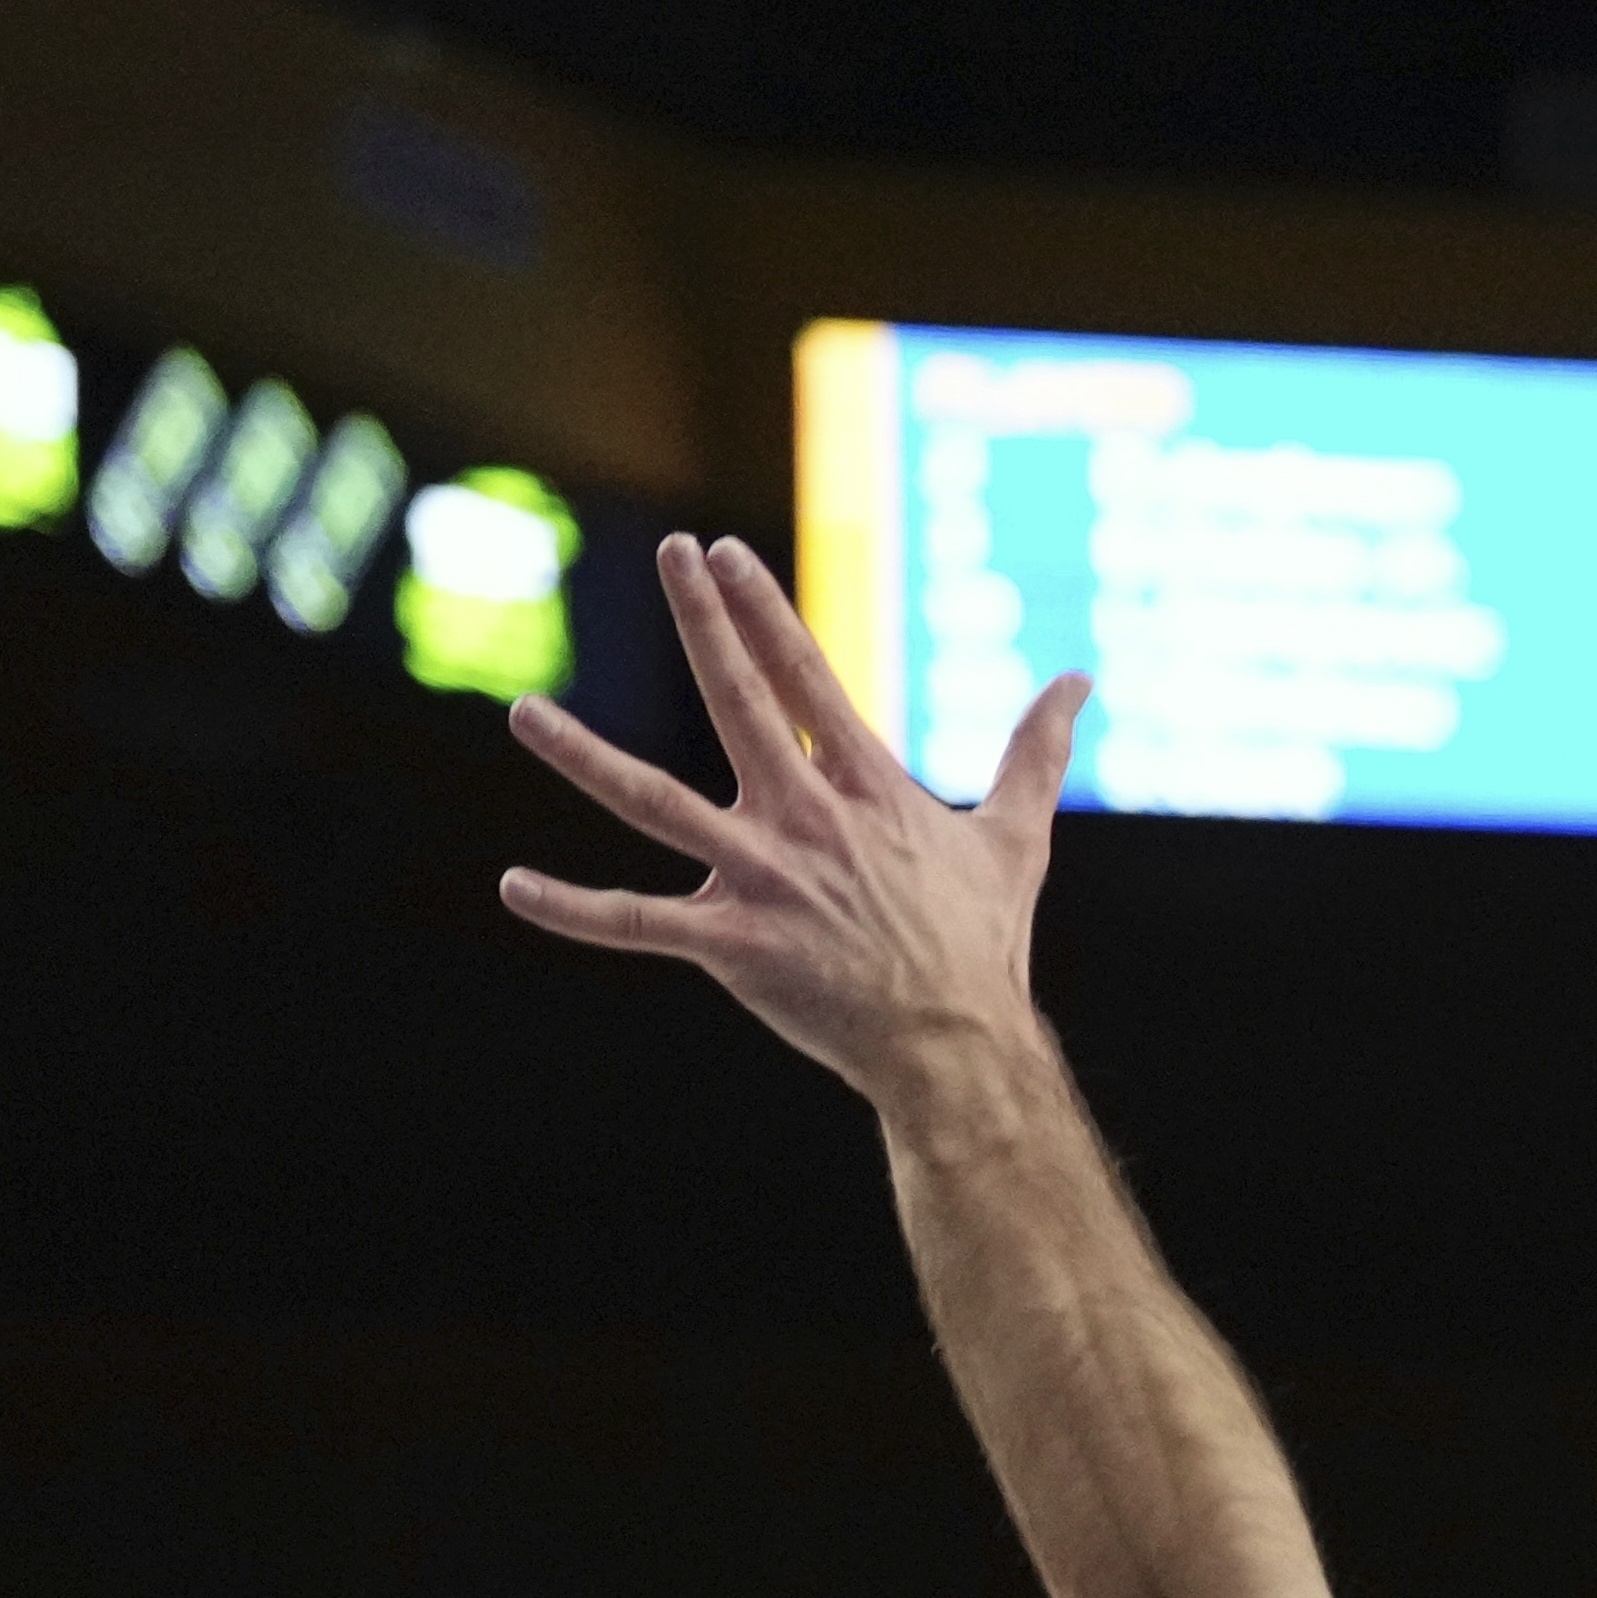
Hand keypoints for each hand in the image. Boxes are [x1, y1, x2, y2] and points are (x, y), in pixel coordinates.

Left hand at [499, 535, 1088, 1102]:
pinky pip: (635, 922)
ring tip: (522, 713)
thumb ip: (1036, 751)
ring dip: (583, 756)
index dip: (762, 611)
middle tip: (673, 554)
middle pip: (738, 700)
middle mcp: (807, 818)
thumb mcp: (1017, 836)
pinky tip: (513, 884)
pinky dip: (572, 907)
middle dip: (704, 620)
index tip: (724, 554)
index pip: (806, 678)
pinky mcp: (731, 943)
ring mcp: (763, 878)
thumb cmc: (983, 942)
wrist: (957, 1043)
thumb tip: (1082, 679)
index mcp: (867, 789)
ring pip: (653, 803)